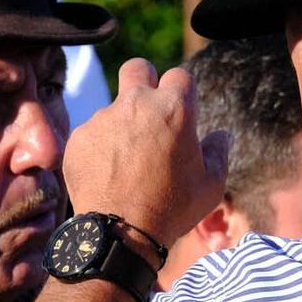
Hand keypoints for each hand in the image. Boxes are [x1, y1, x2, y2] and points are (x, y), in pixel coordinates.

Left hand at [62, 58, 229, 250]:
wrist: (120, 233)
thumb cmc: (172, 209)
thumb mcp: (210, 185)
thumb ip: (218, 152)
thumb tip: (222, 135)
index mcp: (174, 108)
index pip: (179, 76)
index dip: (182, 93)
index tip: (180, 113)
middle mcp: (136, 104)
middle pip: (138, 68)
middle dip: (144, 80)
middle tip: (148, 110)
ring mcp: (103, 118)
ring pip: (112, 106)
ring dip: (121, 124)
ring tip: (127, 162)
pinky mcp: (79, 137)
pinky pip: (91, 132)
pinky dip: (99, 147)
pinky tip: (107, 174)